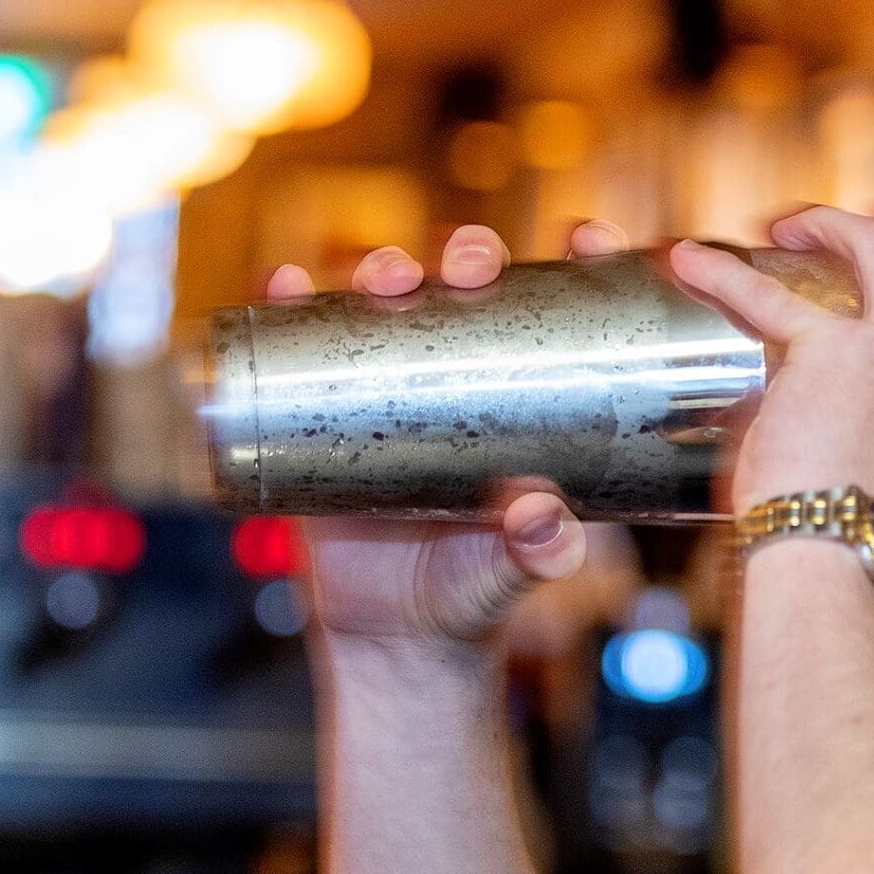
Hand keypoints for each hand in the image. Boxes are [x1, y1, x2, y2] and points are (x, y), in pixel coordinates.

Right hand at [266, 220, 626, 645]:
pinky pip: (298, 343)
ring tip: (386, 276)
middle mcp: (459, 372)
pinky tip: (285, 282)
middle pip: (465, 283)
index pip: (560, 305)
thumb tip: (540, 516)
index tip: (588, 237)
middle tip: (472, 264)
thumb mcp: (511, 569)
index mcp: (528, 391)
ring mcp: (386, 384)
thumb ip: (537, 550)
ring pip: (384, 299)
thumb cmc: (470, 589)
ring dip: (383, 265)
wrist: (392, 637)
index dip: (576, 257)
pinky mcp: (318, 410)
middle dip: (470, 252)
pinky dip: (288, 303)